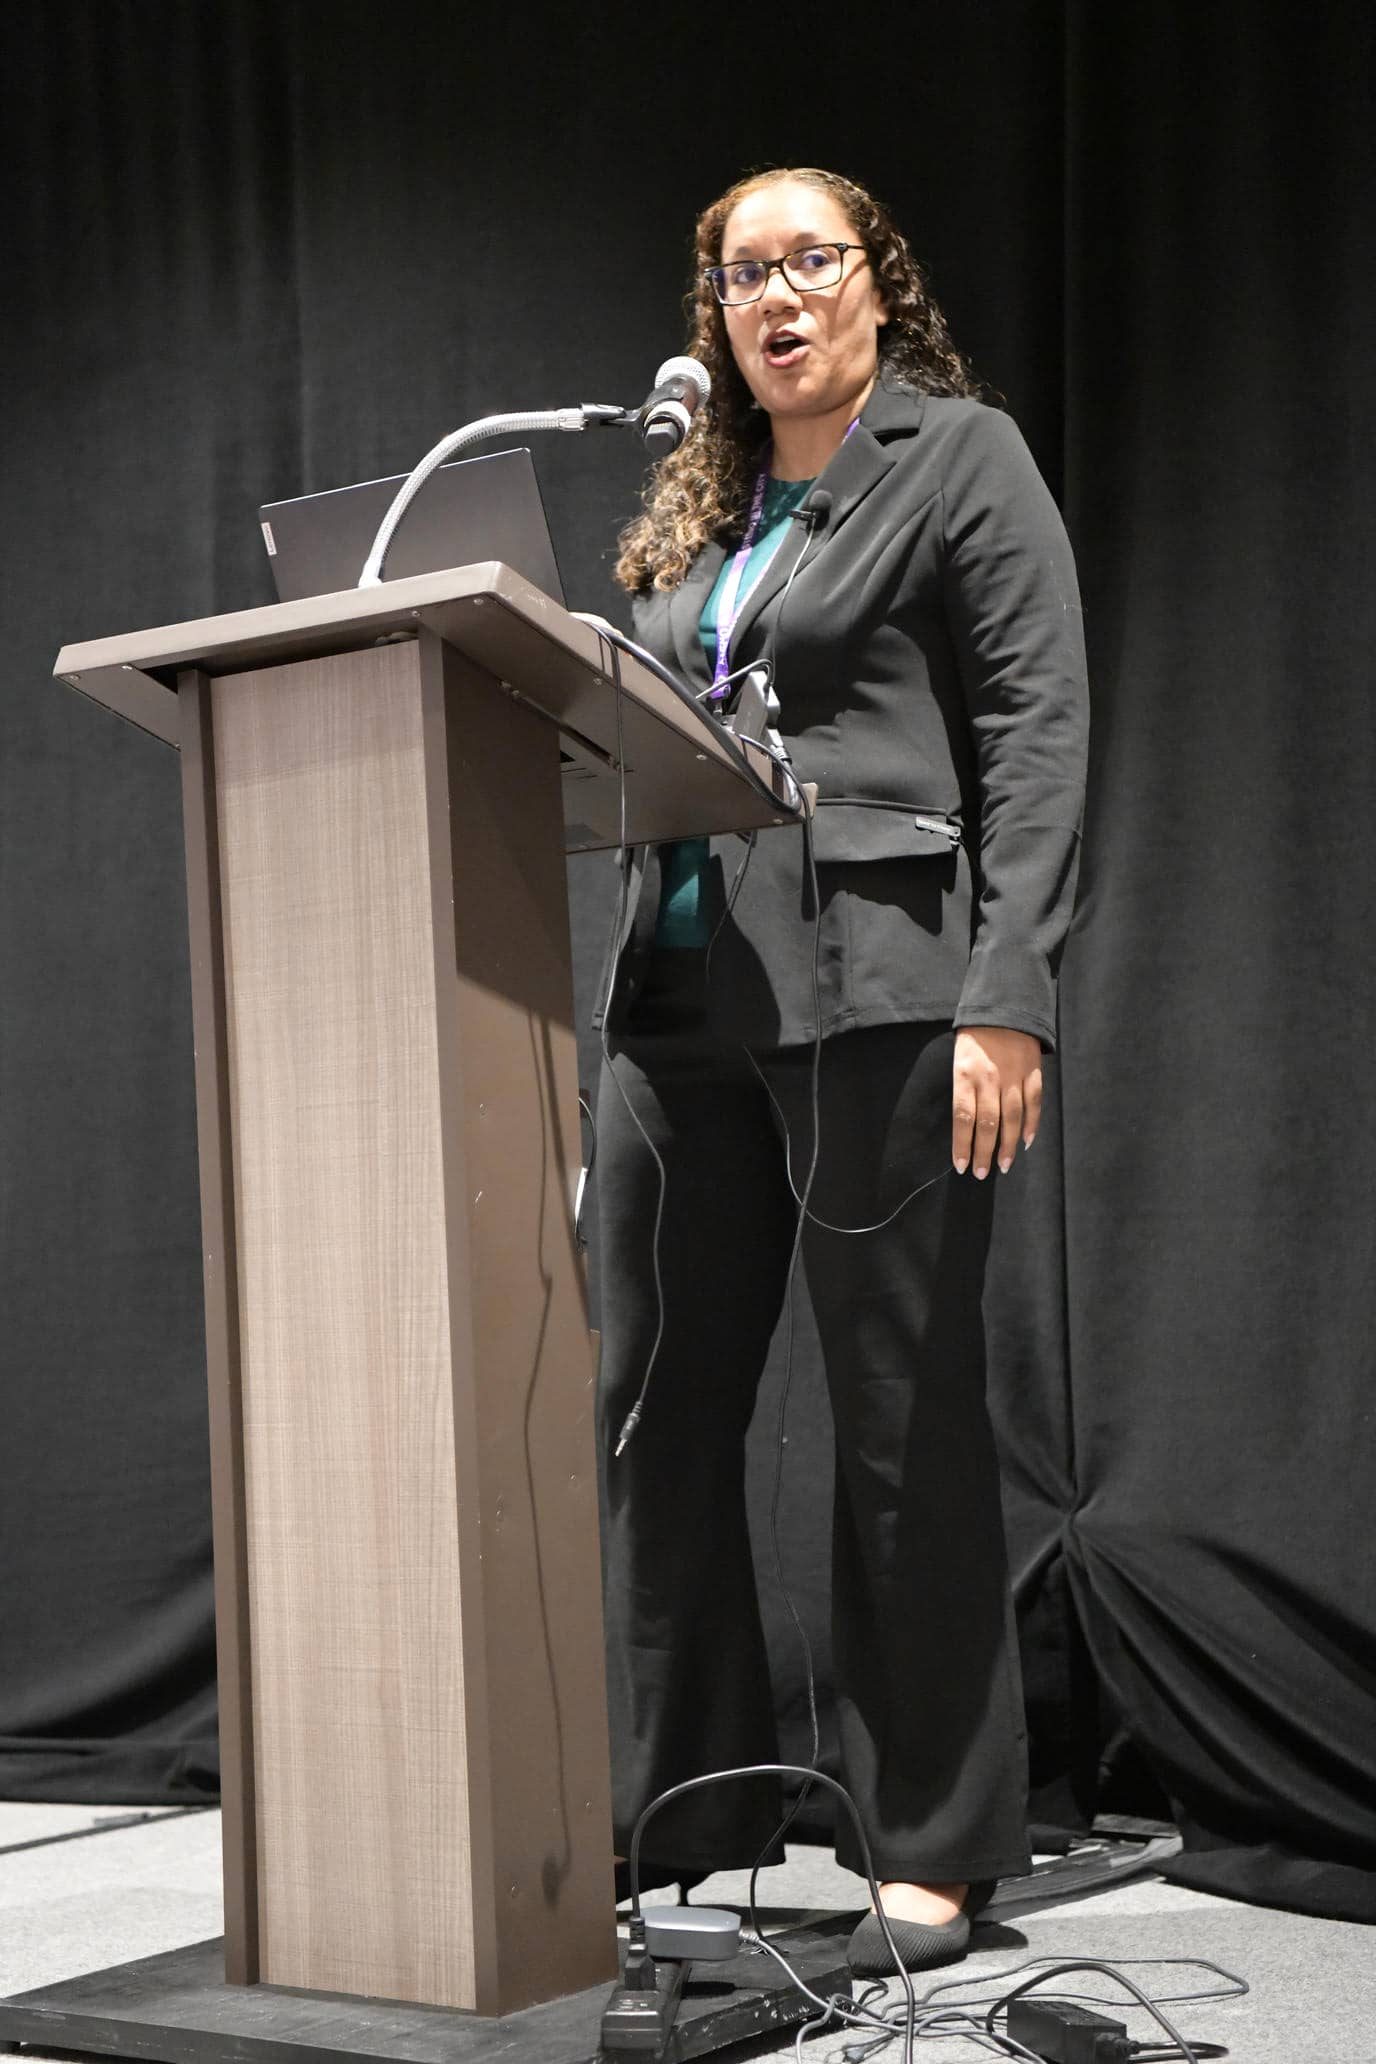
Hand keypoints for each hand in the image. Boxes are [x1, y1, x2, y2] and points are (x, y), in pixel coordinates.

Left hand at [952, 1026, 1043, 1177]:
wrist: (1003, 1009)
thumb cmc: (975, 1039)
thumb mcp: (958, 1061)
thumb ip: (963, 1092)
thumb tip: (967, 1128)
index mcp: (965, 1075)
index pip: (963, 1118)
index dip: (962, 1145)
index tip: (961, 1166)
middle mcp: (989, 1078)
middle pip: (988, 1124)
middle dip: (984, 1152)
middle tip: (981, 1173)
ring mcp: (1013, 1076)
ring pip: (1012, 1119)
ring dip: (1007, 1146)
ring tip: (1003, 1166)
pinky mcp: (1032, 1073)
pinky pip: (1033, 1104)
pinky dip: (1031, 1125)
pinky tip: (1025, 1142)